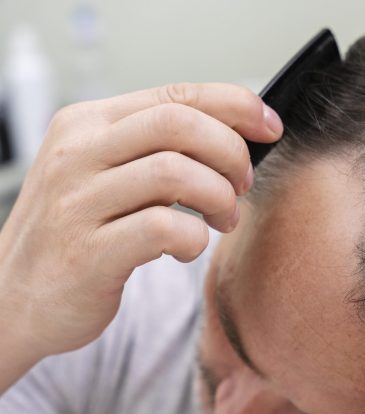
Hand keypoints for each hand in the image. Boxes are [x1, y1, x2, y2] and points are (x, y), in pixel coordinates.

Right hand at [0, 83, 281, 358]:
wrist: (14, 299)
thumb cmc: (76, 233)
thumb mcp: (104, 174)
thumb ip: (155, 150)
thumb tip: (237, 136)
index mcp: (87, 123)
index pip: (176, 94)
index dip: (235, 105)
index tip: (269, 126)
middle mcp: (78, 153)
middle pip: (180, 123)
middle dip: (231, 152)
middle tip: (242, 185)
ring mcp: (77, 202)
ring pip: (176, 172)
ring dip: (219, 197)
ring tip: (221, 219)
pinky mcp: (87, 252)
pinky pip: (164, 228)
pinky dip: (194, 238)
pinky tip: (187, 248)